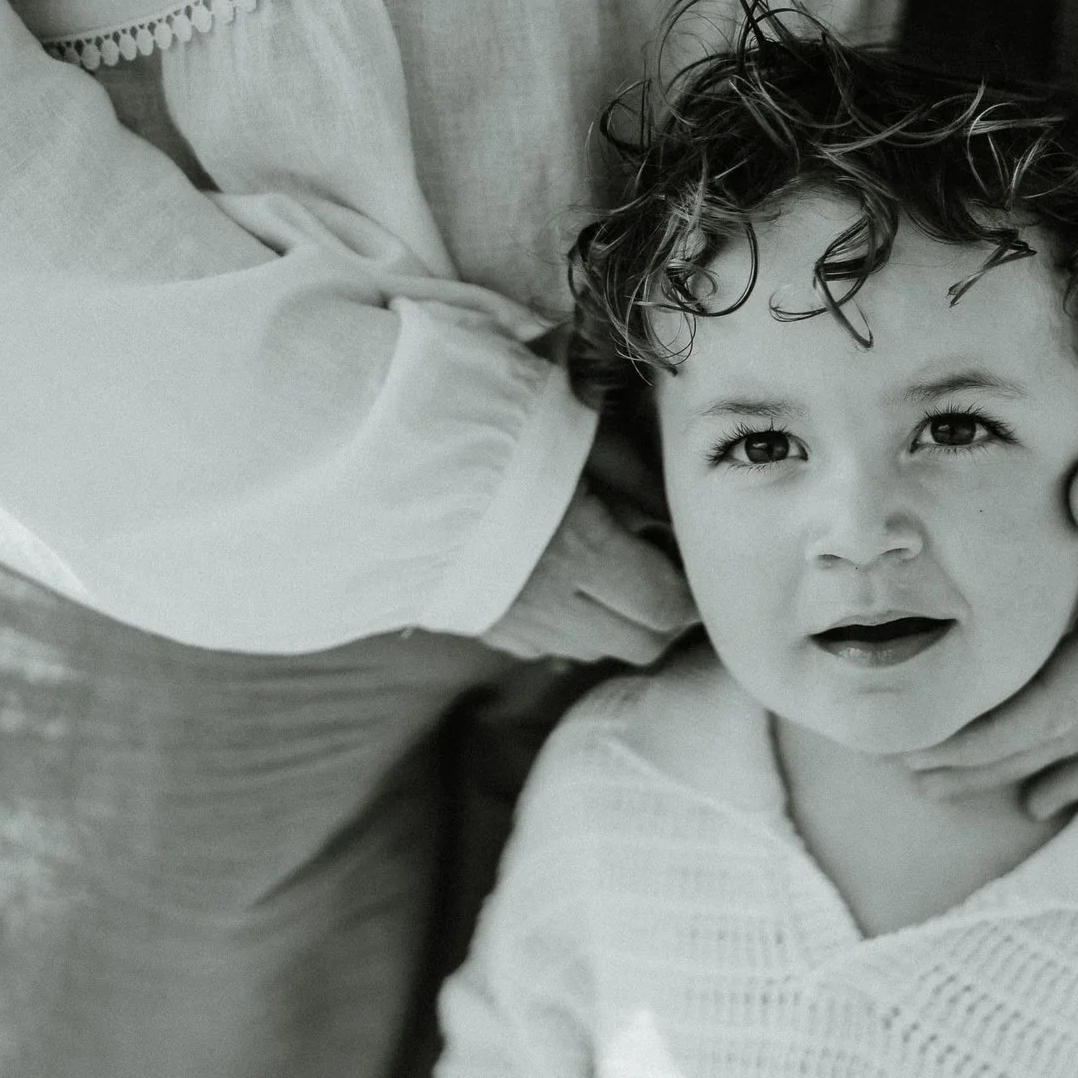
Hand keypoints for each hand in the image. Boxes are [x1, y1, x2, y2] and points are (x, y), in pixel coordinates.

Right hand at [481, 422, 693, 663]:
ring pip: (597, 650)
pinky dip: (571, 626)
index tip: (692, 565)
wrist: (384, 454)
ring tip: (614, 575)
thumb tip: (685, 520)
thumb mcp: (580, 435)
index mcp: (583, 551)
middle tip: (665, 574)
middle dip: (663, 616)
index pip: (666, 606)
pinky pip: (549, 646)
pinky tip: (561, 582)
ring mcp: (516, 624)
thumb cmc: (494, 427)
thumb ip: (643, 480)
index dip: (692, 594)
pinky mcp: (484, 626)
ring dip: (618, 623)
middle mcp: (553, 603)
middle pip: (641, 644)